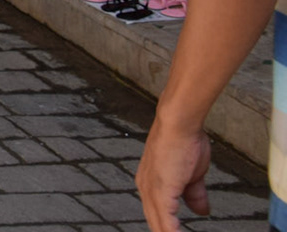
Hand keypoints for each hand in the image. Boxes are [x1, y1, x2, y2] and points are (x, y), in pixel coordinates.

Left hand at [137, 115, 212, 231]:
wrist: (179, 124)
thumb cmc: (184, 143)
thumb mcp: (192, 176)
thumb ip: (193, 195)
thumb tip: (200, 211)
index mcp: (150, 185)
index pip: (157, 216)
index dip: (166, 230)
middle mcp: (145, 189)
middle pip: (154, 223)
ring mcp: (151, 190)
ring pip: (158, 225)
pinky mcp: (160, 191)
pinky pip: (165, 221)